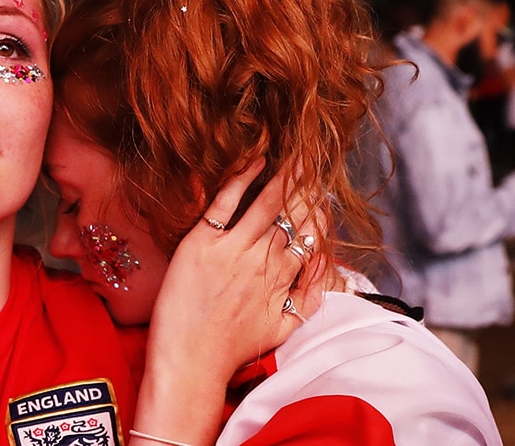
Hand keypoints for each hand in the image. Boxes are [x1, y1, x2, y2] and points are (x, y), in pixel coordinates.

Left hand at [133, 163, 322, 444]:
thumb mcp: (282, 330)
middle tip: (314, 155)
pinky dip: (242, 179)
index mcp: (283, 279)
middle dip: (306, 183)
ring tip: (295, 152)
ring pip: (267, 204)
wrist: (191, 362)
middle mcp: (263, 261)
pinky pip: (226, 204)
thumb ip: (306, 301)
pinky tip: (255, 160)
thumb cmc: (231, 350)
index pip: (310, 234)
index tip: (322, 188)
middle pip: (293, 214)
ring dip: (284, 175)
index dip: (318, 209)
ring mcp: (233, 251)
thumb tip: (323, 275)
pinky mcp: (202, 245)